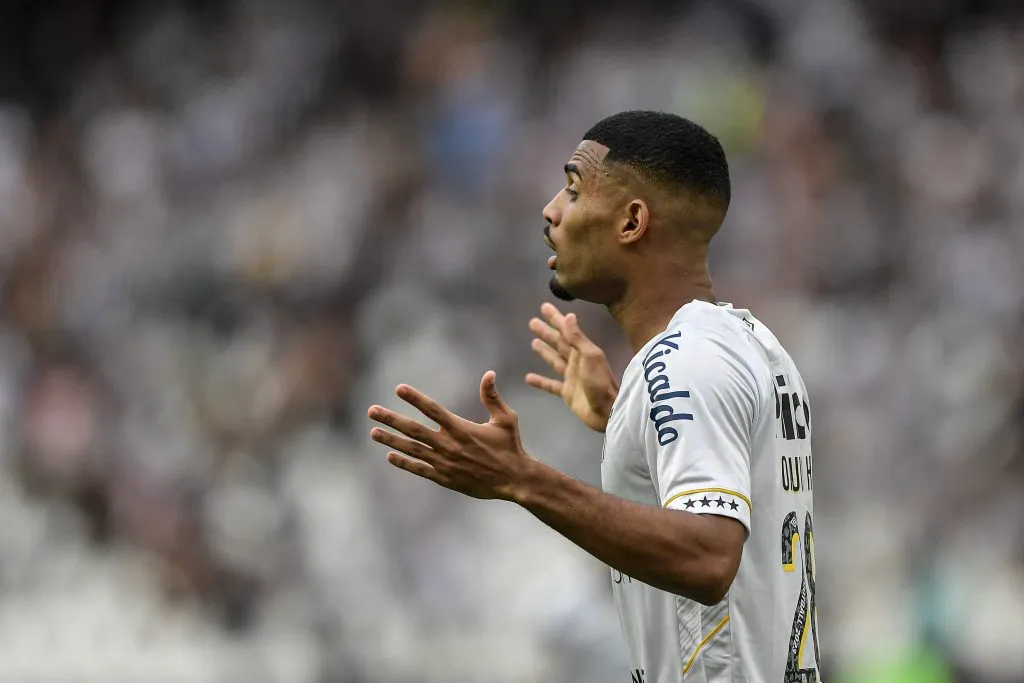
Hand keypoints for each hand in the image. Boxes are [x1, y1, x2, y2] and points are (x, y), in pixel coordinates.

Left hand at [368, 371, 531, 500]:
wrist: (514, 480)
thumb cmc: (510, 447)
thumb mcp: (506, 419)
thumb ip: (492, 397)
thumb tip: (489, 374)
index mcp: (461, 428)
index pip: (432, 409)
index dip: (414, 398)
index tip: (398, 389)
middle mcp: (449, 445)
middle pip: (413, 429)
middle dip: (391, 419)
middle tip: (372, 411)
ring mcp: (444, 463)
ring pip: (411, 449)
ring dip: (391, 440)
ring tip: (373, 432)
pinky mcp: (445, 478)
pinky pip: (420, 469)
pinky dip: (404, 463)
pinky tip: (390, 456)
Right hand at [526, 303, 618, 431]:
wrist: (608, 411)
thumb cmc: (600, 382)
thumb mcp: (590, 356)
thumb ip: (577, 338)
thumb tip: (569, 316)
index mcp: (582, 351)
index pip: (566, 330)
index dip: (556, 319)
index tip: (544, 307)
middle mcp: (576, 361)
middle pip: (558, 343)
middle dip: (546, 332)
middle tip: (532, 322)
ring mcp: (571, 377)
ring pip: (554, 360)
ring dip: (544, 351)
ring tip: (533, 342)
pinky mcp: (567, 393)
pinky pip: (550, 385)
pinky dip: (540, 381)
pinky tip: (528, 377)